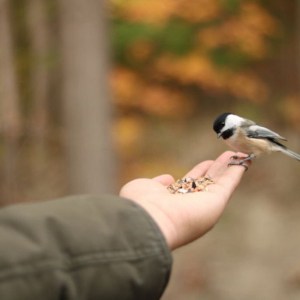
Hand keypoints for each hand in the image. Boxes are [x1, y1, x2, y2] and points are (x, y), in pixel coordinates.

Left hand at [120, 151, 249, 249]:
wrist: (149, 220)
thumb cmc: (142, 205)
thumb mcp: (146, 188)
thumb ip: (158, 184)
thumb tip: (169, 178)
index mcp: (176, 201)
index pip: (192, 184)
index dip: (200, 172)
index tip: (207, 163)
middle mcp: (192, 204)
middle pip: (209, 182)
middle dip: (218, 168)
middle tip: (228, 155)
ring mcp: (205, 203)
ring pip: (221, 181)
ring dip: (230, 167)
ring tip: (238, 153)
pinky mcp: (216, 201)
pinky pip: (229, 183)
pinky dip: (237, 171)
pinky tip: (244, 160)